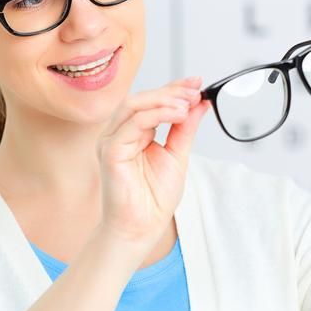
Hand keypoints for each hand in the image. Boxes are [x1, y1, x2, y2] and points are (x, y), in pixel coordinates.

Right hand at [96, 76, 209, 248]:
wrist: (143, 227)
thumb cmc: (154, 197)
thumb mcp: (178, 155)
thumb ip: (186, 128)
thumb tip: (200, 103)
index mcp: (134, 132)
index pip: (151, 102)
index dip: (173, 89)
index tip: (197, 83)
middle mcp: (119, 133)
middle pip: (141, 99)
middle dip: (170, 91)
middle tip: (194, 91)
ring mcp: (111, 141)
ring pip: (134, 106)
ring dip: (164, 100)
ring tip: (187, 103)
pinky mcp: (110, 152)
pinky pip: (132, 124)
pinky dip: (156, 115)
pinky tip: (177, 115)